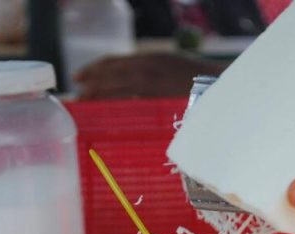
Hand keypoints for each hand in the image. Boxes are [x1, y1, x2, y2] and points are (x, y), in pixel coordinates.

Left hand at [75, 53, 226, 99]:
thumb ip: (152, 73)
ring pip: (113, 88)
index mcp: (148, 59)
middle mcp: (144, 68)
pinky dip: (113, 106)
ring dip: (96, 96)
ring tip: (84, 104)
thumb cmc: (198, 79)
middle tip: (77, 96)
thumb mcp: (171, 66)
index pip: (112, 62)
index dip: (93, 69)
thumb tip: (136, 85)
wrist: (217, 85)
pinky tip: (104, 113)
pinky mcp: (154, 98)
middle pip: (108, 75)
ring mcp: (148, 83)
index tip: (79, 77)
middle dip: (90, 85)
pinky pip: (127, 102)